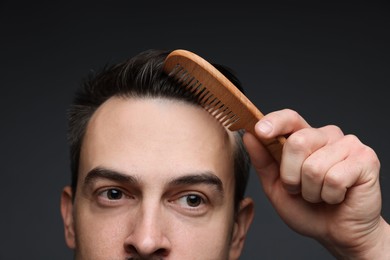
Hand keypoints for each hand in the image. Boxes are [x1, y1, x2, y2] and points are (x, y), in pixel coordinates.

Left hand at [243, 109, 389, 258]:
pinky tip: (337, 196)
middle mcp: (326, 135)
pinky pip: (335, 178)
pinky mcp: (366, 159)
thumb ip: (263, 161)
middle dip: (290, 176)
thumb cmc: (307, 208)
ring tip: (320, 194)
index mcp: (304, 137)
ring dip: (311, 191)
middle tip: (299, 189)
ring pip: (314, 166)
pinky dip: (330, 195)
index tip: (260, 131)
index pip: (289, 118)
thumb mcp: (275, 186)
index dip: (274, 122)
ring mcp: (348, 145)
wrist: (337, 233)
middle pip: (297, 143)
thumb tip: (249, 136)